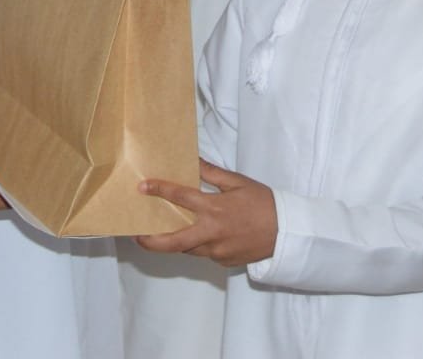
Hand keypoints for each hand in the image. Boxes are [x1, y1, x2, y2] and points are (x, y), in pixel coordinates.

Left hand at [135, 159, 277, 267]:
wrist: (286, 232)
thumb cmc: (263, 202)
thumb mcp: (238, 182)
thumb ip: (212, 174)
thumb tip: (193, 160)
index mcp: (214, 209)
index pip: (180, 198)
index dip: (159, 190)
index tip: (143, 187)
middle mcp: (211, 233)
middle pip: (174, 242)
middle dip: (151, 240)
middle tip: (136, 235)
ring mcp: (217, 251)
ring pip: (187, 249)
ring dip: (172, 243)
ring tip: (158, 234)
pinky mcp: (223, 261)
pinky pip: (203, 253)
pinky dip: (195, 244)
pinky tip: (194, 236)